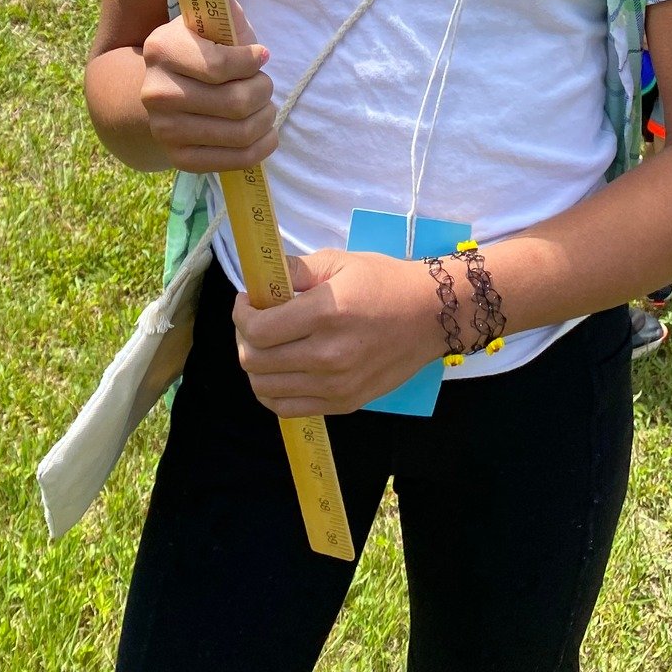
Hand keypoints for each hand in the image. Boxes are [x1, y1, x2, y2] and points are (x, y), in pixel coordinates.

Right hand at [138, 0, 275, 173]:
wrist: (165, 91)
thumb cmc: (203, 47)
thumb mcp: (211, 14)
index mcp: (161, 49)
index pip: (221, 66)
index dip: (252, 62)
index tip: (261, 55)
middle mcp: (155, 91)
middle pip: (236, 102)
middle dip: (264, 91)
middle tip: (265, 83)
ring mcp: (164, 129)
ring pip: (241, 132)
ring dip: (266, 118)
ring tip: (265, 105)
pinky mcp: (178, 158)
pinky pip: (235, 161)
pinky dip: (261, 147)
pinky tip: (264, 132)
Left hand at [233, 250, 442, 417]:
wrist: (430, 316)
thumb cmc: (384, 282)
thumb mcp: (340, 263)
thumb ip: (296, 271)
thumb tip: (261, 280)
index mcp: (326, 314)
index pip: (258, 329)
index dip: (241, 314)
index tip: (247, 301)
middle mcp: (328, 356)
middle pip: (255, 362)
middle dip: (244, 338)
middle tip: (255, 321)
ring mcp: (336, 386)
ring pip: (265, 390)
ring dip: (256, 366)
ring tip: (268, 345)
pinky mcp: (344, 404)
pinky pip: (288, 409)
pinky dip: (273, 392)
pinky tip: (281, 370)